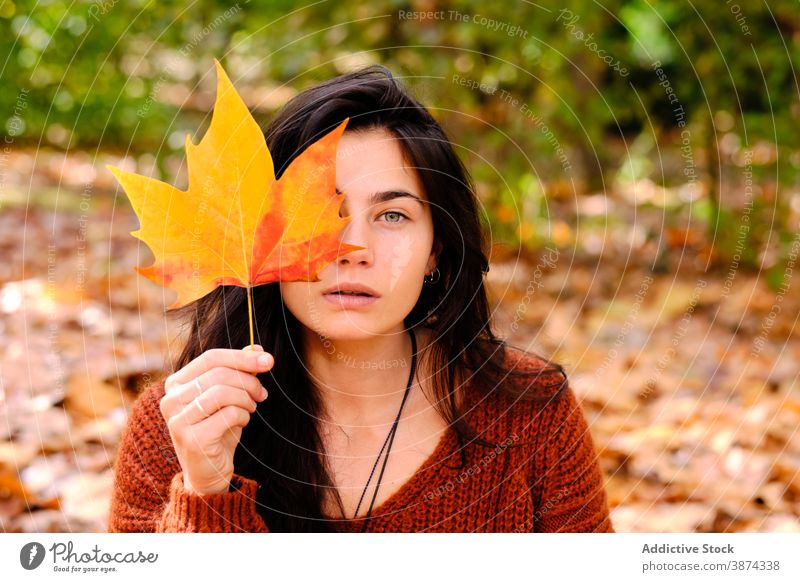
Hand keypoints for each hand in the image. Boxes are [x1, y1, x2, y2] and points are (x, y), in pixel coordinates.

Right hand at [159, 345, 272, 494]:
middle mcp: (170, 400)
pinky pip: (228, 414)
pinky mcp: (191, 439)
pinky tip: (241, 423)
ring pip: (222, 392)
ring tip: (251, 408)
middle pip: (219, 374)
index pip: (211, 358)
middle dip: (248, 381)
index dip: (242, 357)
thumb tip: (258, 348)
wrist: (210, 470)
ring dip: (246, 399)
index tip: (268, 361)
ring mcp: (178, 420)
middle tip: (262, 393)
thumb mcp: (230, 396)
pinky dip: (243, 416)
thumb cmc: (219, 428)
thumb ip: (239, 371)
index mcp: (176, 384)